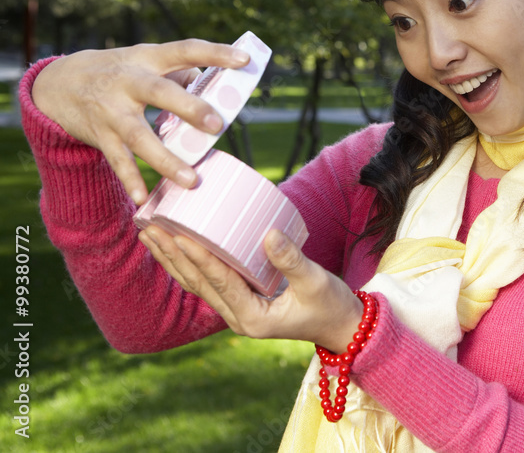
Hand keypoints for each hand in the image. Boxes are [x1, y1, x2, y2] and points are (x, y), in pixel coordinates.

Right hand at [31, 40, 249, 202]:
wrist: (58, 84)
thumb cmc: (119, 71)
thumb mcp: (145, 60)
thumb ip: (182, 73)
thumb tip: (219, 88)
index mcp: (147, 58)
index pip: (185, 50)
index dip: (214, 53)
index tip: (243, 59)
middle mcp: (128, 82)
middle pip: (159, 92)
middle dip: (189, 107)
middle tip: (218, 124)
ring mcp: (112, 110)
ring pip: (140, 136)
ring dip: (166, 159)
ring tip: (192, 180)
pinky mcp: (100, 135)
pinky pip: (117, 160)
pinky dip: (129, 179)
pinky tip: (142, 197)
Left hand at [139, 227, 363, 351]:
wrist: (341, 327)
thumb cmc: (331, 306)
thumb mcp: (316, 282)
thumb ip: (291, 260)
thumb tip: (268, 233)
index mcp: (253, 318)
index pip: (219, 283)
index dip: (199, 258)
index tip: (179, 235)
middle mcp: (237, 318)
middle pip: (197, 284)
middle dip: (173, 255)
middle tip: (150, 228)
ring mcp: (237, 312)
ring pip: (196, 284)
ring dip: (173, 259)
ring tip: (150, 234)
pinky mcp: (241, 302)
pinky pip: (208, 283)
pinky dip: (190, 263)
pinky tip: (177, 247)